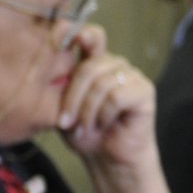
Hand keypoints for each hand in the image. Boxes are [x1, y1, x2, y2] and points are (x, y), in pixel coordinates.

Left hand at [56, 25, 155, 170]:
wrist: (106, 158)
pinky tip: (104, 125)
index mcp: (94, 64)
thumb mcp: (62, 108)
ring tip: (85, 127)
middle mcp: (114, 65)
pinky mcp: (144, 91)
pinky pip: (117, 96)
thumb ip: (59, 86)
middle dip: (72, 98)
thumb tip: (48, 63)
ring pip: (102, 83)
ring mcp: (132, 76)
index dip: (82, 33)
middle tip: (66, 122)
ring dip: (87, 111)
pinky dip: (104, 115)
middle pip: (89, 67)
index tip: (70, 38)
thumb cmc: (84, 133)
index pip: (92, 37)